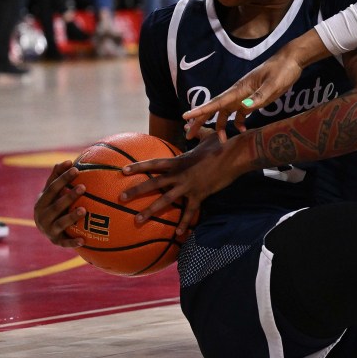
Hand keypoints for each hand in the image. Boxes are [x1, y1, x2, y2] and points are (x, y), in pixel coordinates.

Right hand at [34, 161, 86, 247]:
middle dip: (68, 196)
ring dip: (71, 217)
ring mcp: (49, 230)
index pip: (52, 189)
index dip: (63, 179)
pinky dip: (73, 242)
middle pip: (56, 205)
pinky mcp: (56, 241)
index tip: (76, 169)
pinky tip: (84, 240)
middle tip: (83, 187)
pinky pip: (65, 243)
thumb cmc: (54, 205)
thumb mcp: (52, 193)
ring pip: (60, 223)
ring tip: (84, 210)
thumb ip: (57, 178)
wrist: (48, 230)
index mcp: (41, 202)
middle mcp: (42, 216)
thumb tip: (67, 161)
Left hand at [120, 133, 244, 233]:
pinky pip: (190, 211)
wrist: (235, 156)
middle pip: (154, 183)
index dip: (138, 167)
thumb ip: (196, 132)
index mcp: (179, 160)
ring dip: (150, 211)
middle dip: (136, 191)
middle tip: (120, 198)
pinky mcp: (200, 195)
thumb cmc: (222, 144)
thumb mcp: (207, 136)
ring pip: (166, 200)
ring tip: (137, 220)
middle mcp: (180, 174)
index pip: (154, 164)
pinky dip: (184, 223)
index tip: (123, 171)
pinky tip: (179, 234)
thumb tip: (190, 123)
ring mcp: (189, 186)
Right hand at [182, 50, 303, 140]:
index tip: (186, 117)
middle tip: (188, 134)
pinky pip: (240, 112)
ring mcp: (245, 95)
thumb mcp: (274, 84)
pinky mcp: (253, 98)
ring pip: (226, 112)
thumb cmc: (282, 70)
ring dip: (220, 126)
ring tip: (219, 141)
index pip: (216, 102)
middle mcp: (238, 93)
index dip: (201, 110)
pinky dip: (238, 122)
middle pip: (215, 108)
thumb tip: (244, 108)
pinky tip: (242, 130)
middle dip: (201, 120)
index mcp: (239, 89)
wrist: (291, 60)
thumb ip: (259, 97)